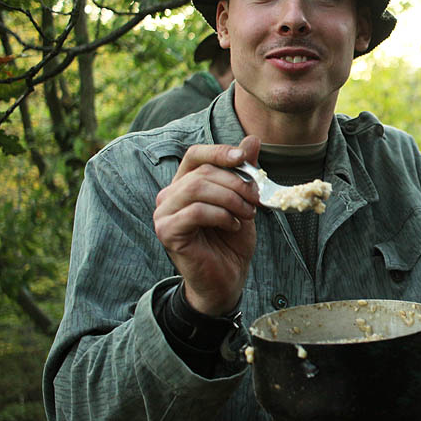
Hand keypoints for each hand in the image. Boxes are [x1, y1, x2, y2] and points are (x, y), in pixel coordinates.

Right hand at [154, 135, 261, 316]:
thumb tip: (253, 140)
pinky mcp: (167, 231)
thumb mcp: (243, 202)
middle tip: (257, 199)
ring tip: (247, 214)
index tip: (244, 158)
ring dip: (231, 199)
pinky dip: (221, 215)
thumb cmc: (231, 241)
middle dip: (237, 183)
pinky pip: (195, 211)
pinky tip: (233, 226)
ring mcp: (164, 213)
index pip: (196, 155)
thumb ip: (244, 172)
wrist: (226, 279)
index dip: (220, 151)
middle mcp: (169, 195)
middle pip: (203, 172)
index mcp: (186, 184)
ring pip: (198, 188)